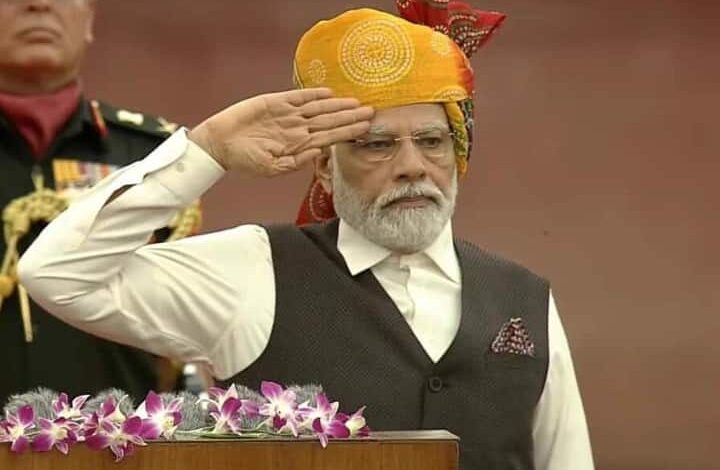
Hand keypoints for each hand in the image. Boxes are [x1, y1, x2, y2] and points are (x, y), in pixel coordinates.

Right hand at [188, 88, 372, 176]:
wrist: (220, 144)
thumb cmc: (244, 160)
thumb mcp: (272, 168)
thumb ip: (296, 162)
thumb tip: (318, 153)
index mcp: (299, 145)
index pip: (330, 137)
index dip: (348, 132)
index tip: (366, 129)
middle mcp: (297, 129)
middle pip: (329, 121)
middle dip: (350, 117)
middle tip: (372, 111)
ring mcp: (288, 115)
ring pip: (318, 108)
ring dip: (337, 105)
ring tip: (356, 102)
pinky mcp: (275, 103)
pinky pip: (298, 97)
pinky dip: (312, 94)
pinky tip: (328, 92)